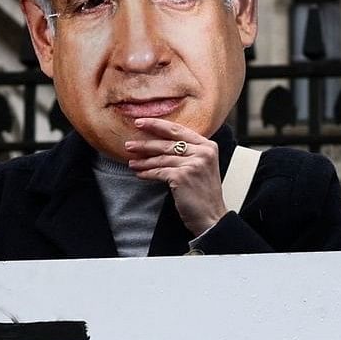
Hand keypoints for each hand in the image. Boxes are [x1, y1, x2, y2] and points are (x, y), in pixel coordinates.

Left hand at [124, 120, 225, 238]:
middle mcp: (202, 152)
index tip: (141, 122)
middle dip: (145, 144)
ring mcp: (193, 164)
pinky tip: (139, 174)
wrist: (211, 217)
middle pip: (167, 143)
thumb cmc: (204, 194)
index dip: (157, 124)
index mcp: (208, 146)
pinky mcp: (182, 176)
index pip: (178, 130)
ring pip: (161, 158)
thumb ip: (189, 153)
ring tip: (132, 162)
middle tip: (129, 144)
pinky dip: (147, 173)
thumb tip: (161, 144)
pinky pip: (159, 172)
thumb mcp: (202, 167)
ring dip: (143, 161)